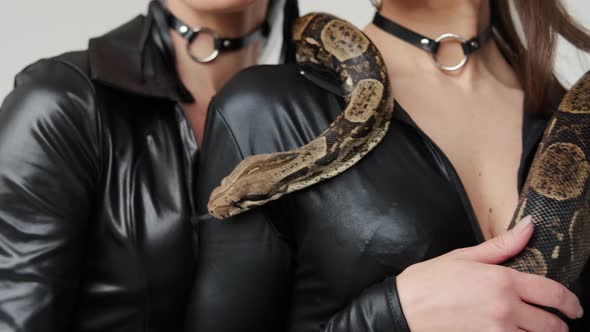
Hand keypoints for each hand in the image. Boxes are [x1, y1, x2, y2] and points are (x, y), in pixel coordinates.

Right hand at [396, 216, 582, 331]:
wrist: (405, 307)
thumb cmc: (431, 280)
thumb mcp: (466, 256)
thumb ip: (503, 245)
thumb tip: (529, 227)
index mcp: (503, 281)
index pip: (553, 294)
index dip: (571, 303)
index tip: (574, 308)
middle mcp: (505, 308)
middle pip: (552, 325)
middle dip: (560, 325)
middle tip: (557, 323)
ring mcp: (497, 331)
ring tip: (535, 330)